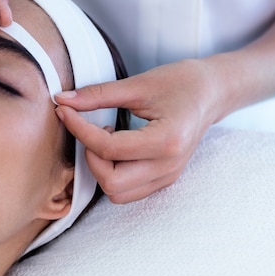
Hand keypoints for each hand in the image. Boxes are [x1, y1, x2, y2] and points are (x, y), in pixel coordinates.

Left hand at [55, 59, 220, 203]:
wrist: (211, 92)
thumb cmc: (181, 82)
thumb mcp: (138, 84)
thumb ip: (98, 95)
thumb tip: (63, 100)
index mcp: (166, 141)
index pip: (108, 148)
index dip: (79, 129)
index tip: (65, 110)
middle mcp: (169, 166)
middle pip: (111, 182)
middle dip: (90, 156)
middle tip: (90, 128)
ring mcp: (168, 176)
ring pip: (118, 193)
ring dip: (101, 169)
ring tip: (106, 137)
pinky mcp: (164, 179)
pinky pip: (128, 191)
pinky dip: (113, 173)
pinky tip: (116, 147)